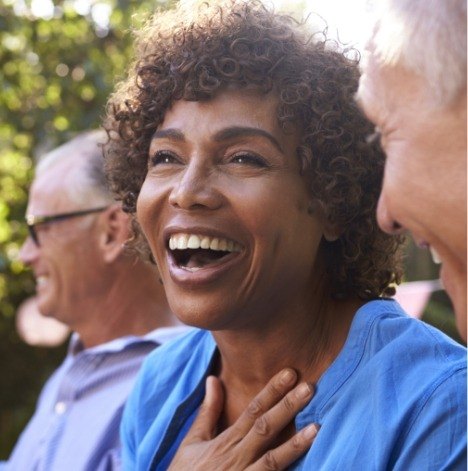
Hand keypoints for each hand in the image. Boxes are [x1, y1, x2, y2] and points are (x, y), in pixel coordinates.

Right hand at [168, 368, 317, 470]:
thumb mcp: (193, 441)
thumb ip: (208, 411)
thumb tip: (214, 378)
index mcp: (226, 441)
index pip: (253, 410)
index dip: (272, 391)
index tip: (290, 373)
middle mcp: (237, 458)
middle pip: (266, 428)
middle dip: (288, 406)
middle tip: (309, 387)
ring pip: (273, 461)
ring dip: (295, 444)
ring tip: (317, 427)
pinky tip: (310, 468)